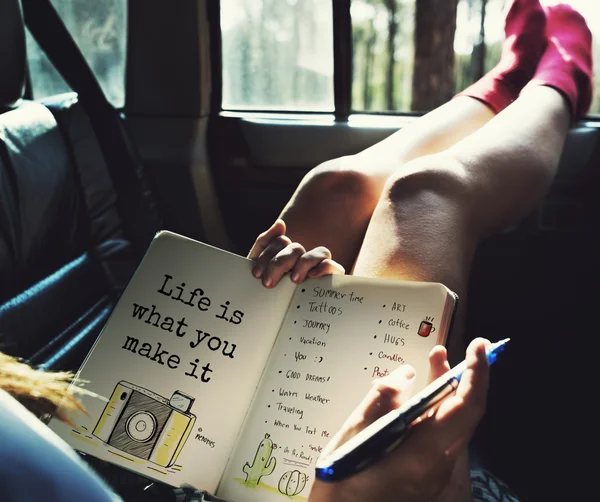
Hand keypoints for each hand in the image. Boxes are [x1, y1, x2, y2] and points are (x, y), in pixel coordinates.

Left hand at [248, 219, 344, 287]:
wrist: (273, 324)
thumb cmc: (268, 296)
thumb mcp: (261, 271)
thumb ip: (264, 244)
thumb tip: (281, 223)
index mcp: (287, 255)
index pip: (281, 241)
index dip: (267, 255)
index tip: (257, 274)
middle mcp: (305, 259)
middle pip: (296, 247)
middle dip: (279, 263)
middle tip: (268, 283)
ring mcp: (320, 269)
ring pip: (321, 252)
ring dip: (304, 263)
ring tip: (293, 280)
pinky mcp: (332, 281)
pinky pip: (334, 267)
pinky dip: (324, 267)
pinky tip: (312, 277)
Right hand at [309, 338, 490, 501]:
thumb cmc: (342, 484)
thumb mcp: (353, 434)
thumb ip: (381, 400)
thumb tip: (407, 374)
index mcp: (423, 455)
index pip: (466, 409)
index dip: (476, 374)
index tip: (479, 346)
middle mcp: (438, 466)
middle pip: (465, 415)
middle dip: (464, 376)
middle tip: (462, 347)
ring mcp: (435, 473)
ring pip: (454, 423)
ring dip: (449, 390)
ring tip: (435, 359)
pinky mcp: (427, 474)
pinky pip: (441, 434)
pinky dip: (437, 408)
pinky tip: (419, 394)